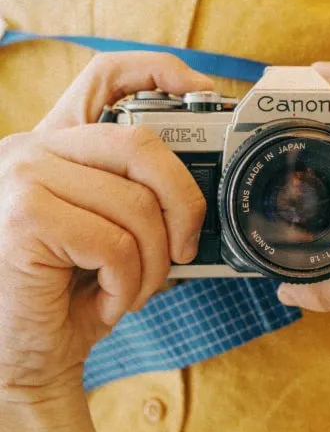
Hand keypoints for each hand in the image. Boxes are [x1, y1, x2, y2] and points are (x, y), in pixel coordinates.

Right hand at [0, 52, 211, 398]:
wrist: (23, 359)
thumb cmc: (71, 297)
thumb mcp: (110, 233)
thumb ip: (138, 195)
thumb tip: (206, 184)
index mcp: (55, 145)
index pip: (106, 76)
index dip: (161, 71)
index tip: (205, 94)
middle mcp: (32, 149)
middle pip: (142, 143)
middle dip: (185, 202)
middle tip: (187, 248)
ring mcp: (22, 177)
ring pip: (135, 205)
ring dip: (154, 263)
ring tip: (135, 289)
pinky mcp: (23, 217)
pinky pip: (116, 244)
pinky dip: (129, 284)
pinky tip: (109, 302)